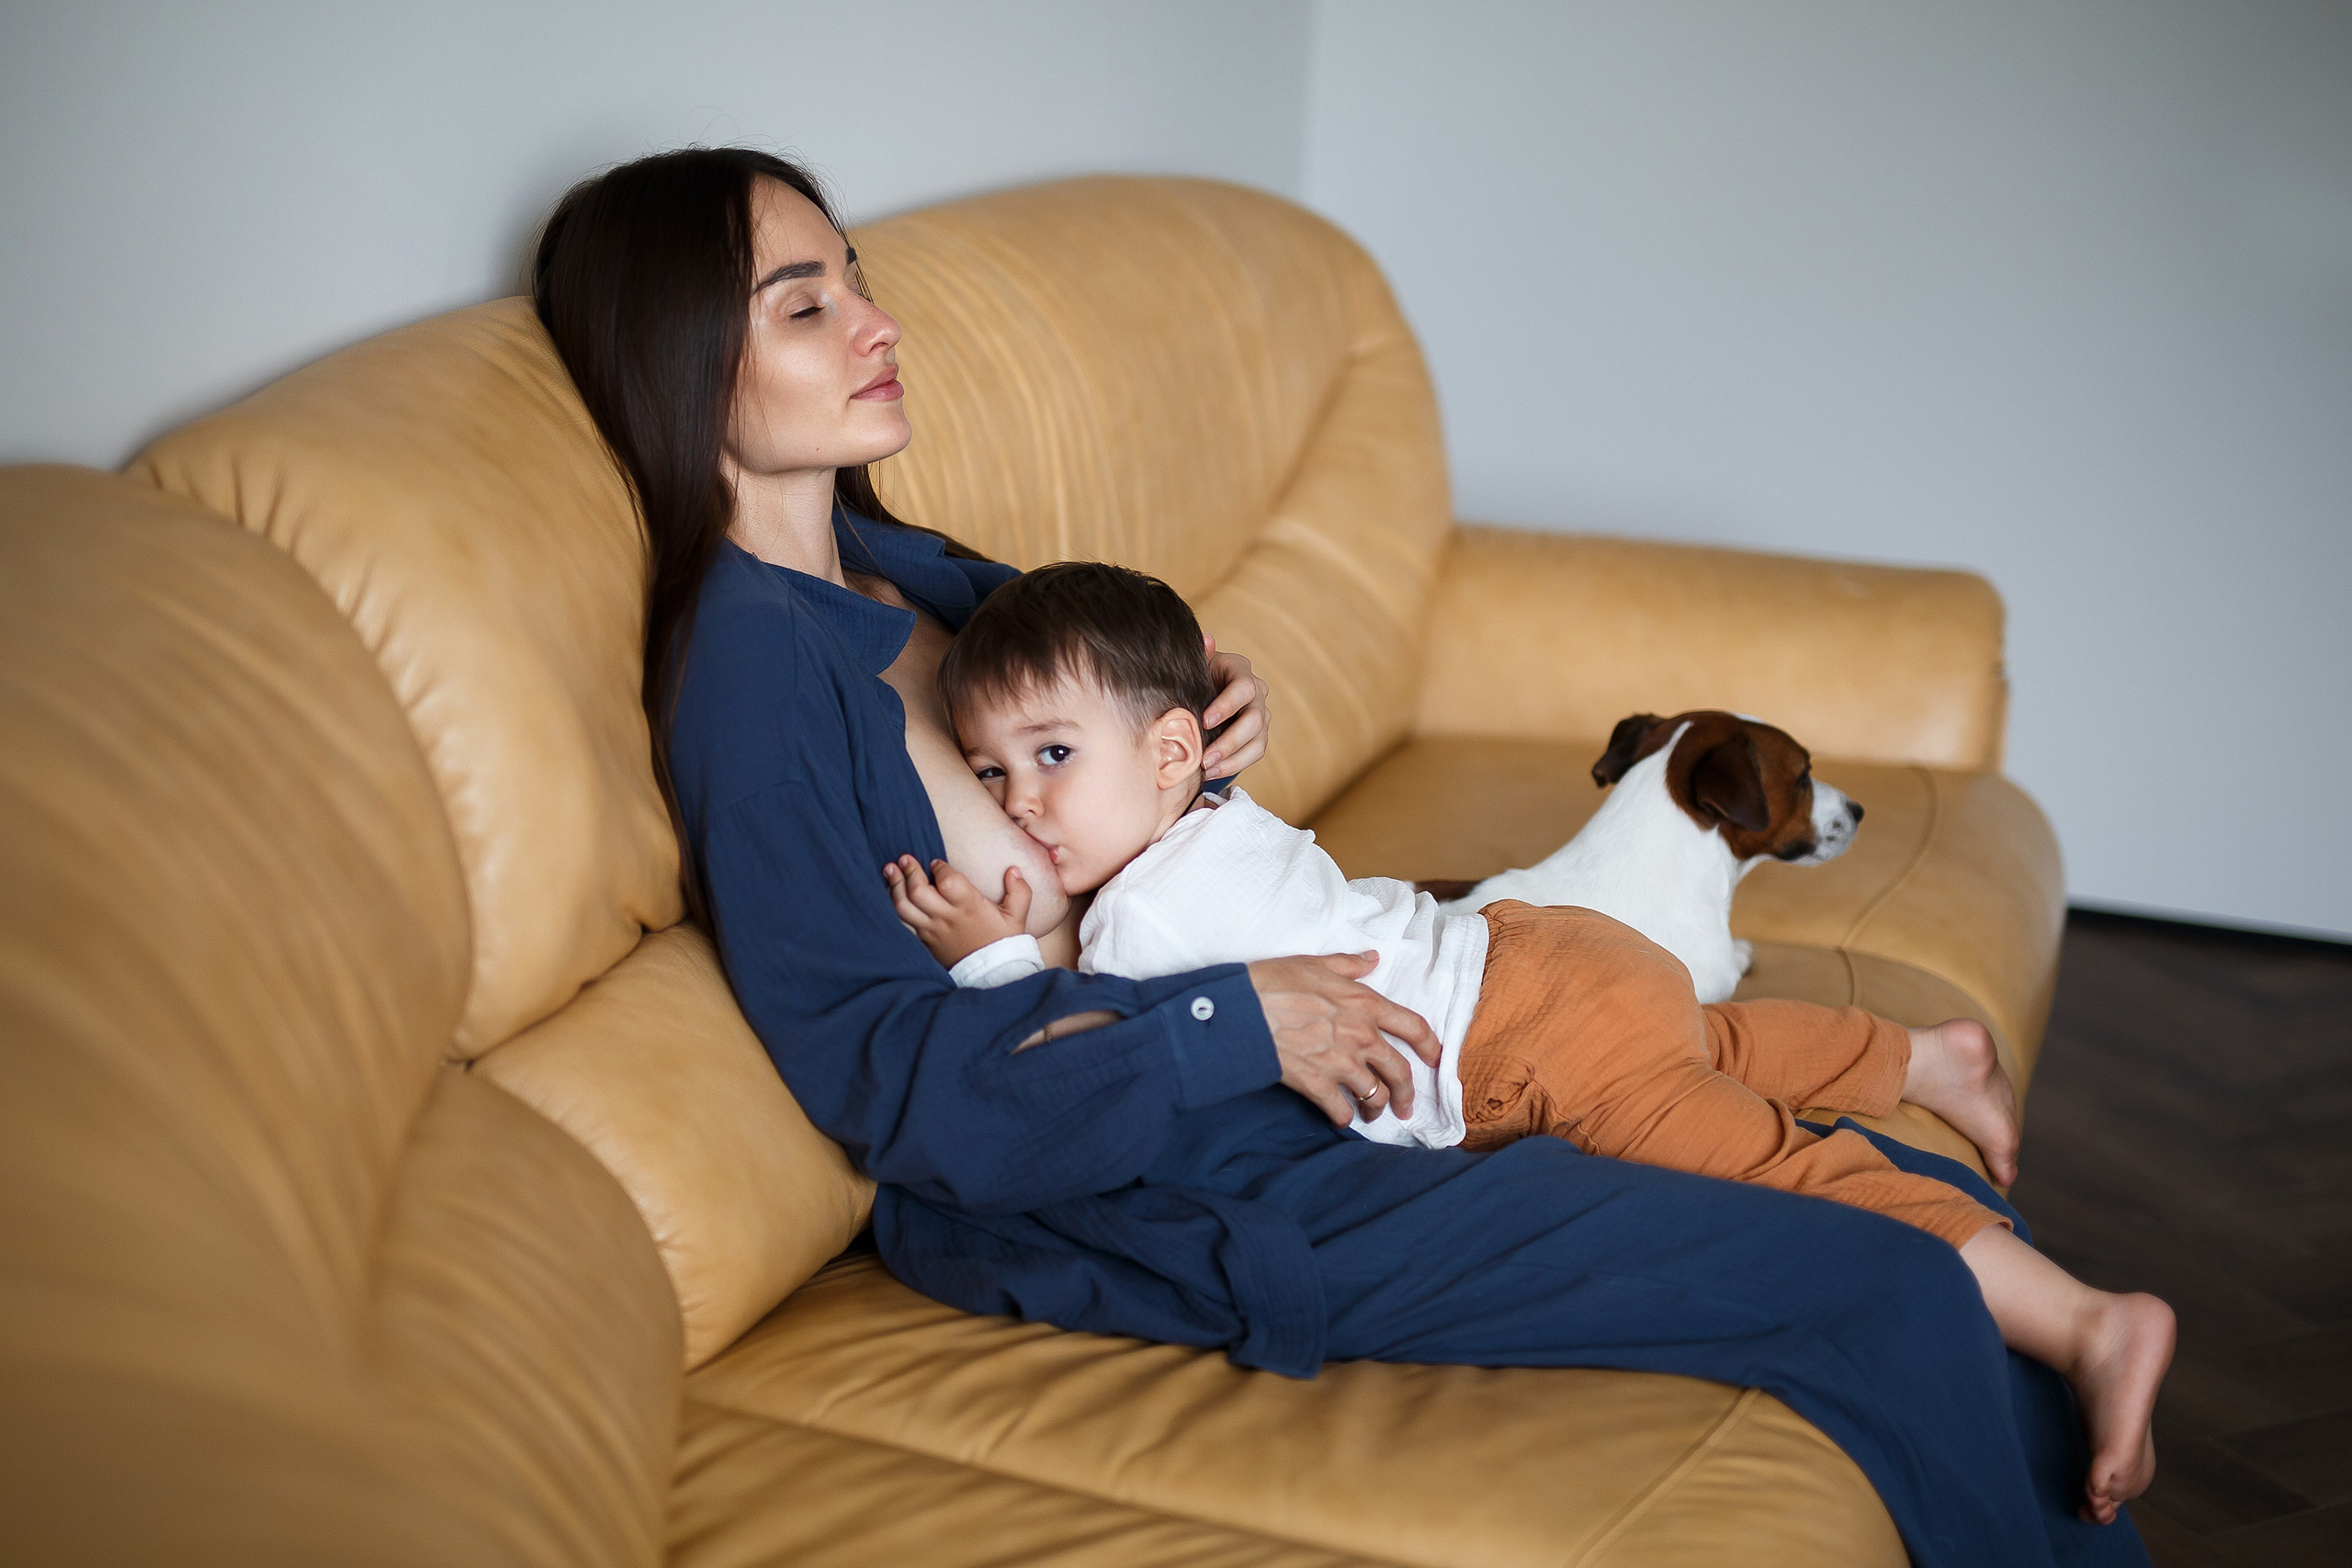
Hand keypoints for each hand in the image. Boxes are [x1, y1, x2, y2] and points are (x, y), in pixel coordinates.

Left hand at [885, 854, 1034, 966]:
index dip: (940, 868)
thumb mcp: (1017, 917)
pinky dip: (894, 906)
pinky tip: (891, 893)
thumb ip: (1019, 891)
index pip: (948, 882)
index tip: (937, 863)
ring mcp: (932, 931)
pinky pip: (902, 923)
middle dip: (910, 871)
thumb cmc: (1003, 941)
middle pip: (919, 892)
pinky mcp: (924, 941)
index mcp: (970, 908)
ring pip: (904, 907)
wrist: (992, 975)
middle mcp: (947, 918)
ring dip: (895, 886)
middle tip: (905, 858)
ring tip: (890, 870)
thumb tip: (1014, 869)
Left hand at [1202, 634, 1270, 777]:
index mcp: (1240, 670)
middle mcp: (1257, 692)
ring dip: (1232, 758)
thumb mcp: (1193, 664)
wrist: (1200, 690)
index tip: (1204, 721)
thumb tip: (1206, 640)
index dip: (1227, 705)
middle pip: (1254, 719)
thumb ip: (1199, 653)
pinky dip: (1234, 765)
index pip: (1243, 687)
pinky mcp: (1259, 735)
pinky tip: (1212, 773)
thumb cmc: (1193, 676)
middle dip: (1229, 740)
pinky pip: (1254, 754)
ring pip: (1257, 740)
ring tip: (1207, 769)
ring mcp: (1261, 715)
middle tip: (1204, 757)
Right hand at [1246, 952, 1440, 1126]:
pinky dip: (1343, 1119)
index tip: (1435, 1059)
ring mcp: (1341, 1064)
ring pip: (1375, 1095)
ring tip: (1371, 1114)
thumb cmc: (1274, 982)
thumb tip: (1372, 959)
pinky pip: (1341, 1111)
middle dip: (1407, 1093)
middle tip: (1405, 1107)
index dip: (1431, 1046)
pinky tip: (1340, 1118)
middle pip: (1400, 1072)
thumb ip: (1349, 965)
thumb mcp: (1315, 963)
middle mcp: (1361, 1037)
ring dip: (1376, 1108)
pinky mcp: (1318, 1085)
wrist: (1243, 1011)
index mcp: (1365, 1005)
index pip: (1414, 1027)